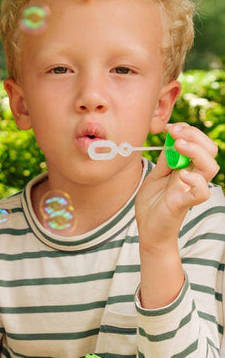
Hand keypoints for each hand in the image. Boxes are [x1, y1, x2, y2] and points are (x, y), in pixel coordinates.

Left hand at [136, 123, 217, 247]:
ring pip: (210, 167)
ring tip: (178, 145)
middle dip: (194, 136)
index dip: (188, 131)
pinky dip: (195, 181)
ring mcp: (190, 189)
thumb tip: (170, 139)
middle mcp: (193, 176)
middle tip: (174, 131)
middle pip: (210, 151)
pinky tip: (181, 174)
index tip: (169, 127)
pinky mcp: (184, 204)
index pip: (199, 144)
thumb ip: (166, 160)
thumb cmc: (153, 203)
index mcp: (187, 167)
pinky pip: (201, 193)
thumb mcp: (156, 176)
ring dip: (196, 151)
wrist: (147, 230)